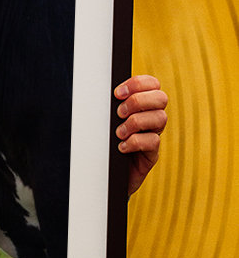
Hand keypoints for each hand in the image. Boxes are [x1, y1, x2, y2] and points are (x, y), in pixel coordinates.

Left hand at [114, 74, 167, 195]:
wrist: (104, 174)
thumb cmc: (103, 142)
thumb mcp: (105, 120)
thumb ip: (109, 105)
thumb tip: (97, 89)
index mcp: (142, 104)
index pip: (152, 84)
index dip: (138, 83)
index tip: (117, 93)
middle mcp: (151, 118)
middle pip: (161, 98)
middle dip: (138, 101)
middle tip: (119, 113)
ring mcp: (153, 135)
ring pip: (160, 118)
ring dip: (135, 122)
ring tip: (119, 132)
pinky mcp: (152, 154)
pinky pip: (153, 141)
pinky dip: (135, 142)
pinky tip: (121, 147)